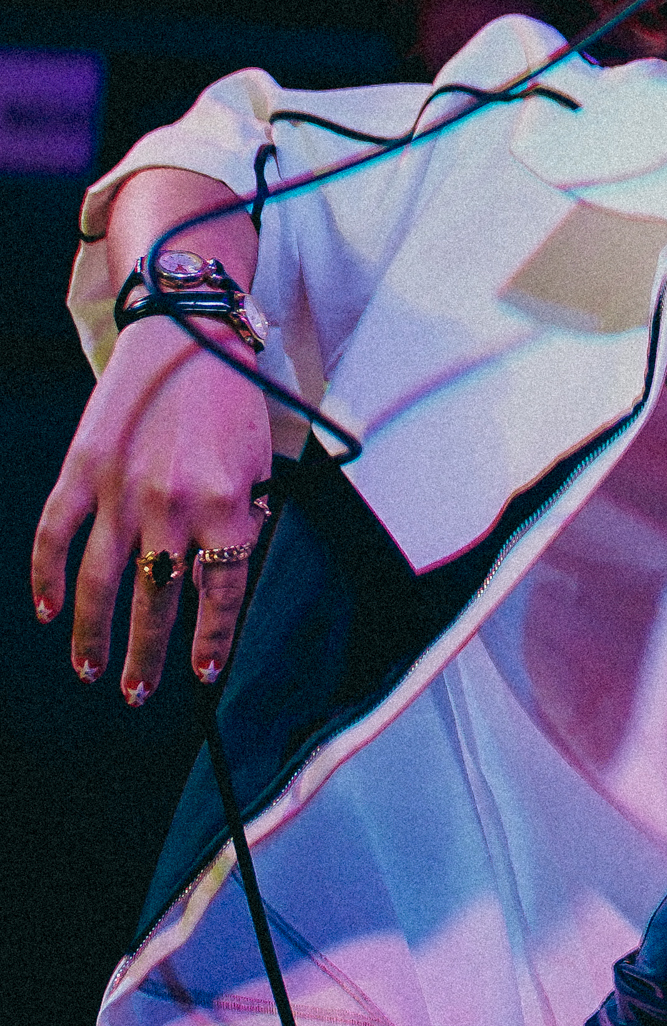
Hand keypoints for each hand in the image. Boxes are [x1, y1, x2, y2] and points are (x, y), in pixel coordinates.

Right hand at [32, 318, 272, 700]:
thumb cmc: (231, 400)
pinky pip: (55, 536)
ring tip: (92, 671)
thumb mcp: (259, 464)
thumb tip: (218, 578)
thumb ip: (242, 522)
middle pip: (157, 601)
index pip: (220, 594)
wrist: (187, 331)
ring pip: (101, 584)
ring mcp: (121, 489)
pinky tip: (50, 611)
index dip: (211, 640)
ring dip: (94, 635)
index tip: (203, 674)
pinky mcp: (81, 469)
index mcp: (228, 505)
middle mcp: (174, 506)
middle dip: (148, 656)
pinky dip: (47, 578)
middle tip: (139, 693)